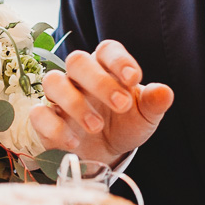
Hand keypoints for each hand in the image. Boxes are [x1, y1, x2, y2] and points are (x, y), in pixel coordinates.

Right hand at [30, 40, 173, 165]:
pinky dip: (55, 127)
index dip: (119, 60)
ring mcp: (59, 97)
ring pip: (52, 82)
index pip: (107, 49)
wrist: (104, 154)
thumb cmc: (124, 125)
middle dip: (99, 82)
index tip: (134, 79)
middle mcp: (79, 77)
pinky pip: (38, 114)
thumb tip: (165, 92)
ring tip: (96, 127)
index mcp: (105, 68)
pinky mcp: (44, 120)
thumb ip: (153, 103)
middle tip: (121, 105)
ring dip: (75, 103)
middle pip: (77, 61)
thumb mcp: (144, 116)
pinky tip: (74, 143)